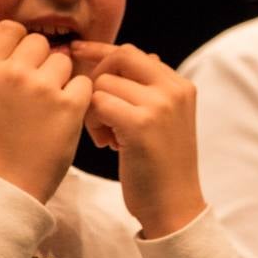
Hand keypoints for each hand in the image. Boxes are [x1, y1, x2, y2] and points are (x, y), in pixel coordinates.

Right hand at [0, 21, 90, 202]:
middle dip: (41, 62)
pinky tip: (64, 117)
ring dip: (61, 80)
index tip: (21, 64)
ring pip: (64, 62)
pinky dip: (79, 98)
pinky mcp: (69, 107)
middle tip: (35, 93)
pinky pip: (83, 84)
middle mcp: (14, 74)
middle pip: (40, 43)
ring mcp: (43, 89)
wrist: (4, 189)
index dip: (19, 43)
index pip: (11, 28)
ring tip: (48, 108)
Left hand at [72, 40, 205, 238]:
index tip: (77, 52)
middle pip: (120, 57)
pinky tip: (106, 144)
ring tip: (106, 136)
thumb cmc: (160, 167)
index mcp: (180, 85)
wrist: (174, 206)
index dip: (101, 51)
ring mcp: (160, 105)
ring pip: (104, 83)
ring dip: (94, 109)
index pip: (134, 51)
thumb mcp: (164, 120)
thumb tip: (116, 57)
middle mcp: (173, 89)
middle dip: (96, 76)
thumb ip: (147, 89)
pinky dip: (93, 123)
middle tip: (94, 107)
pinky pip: (98, 104)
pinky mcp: (141, 124)